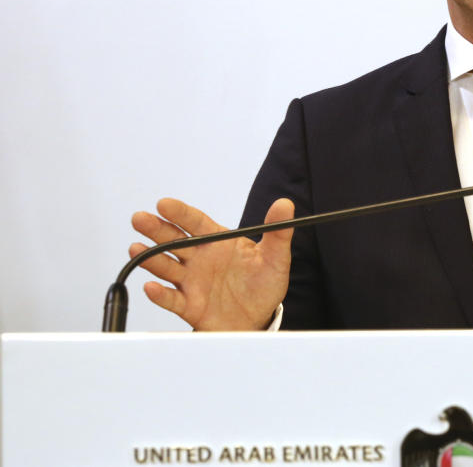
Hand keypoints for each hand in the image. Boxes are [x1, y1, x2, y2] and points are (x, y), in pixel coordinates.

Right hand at [130, 197, 293, 330]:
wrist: (261, 319)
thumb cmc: (264, 284)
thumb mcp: (276, 257)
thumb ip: (278, 231)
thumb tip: (285, 205)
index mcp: (219, 242)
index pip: (196, 222)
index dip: (180, 213)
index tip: (164, 203)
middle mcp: (201, 259)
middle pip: (174, 241)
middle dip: (156, 229)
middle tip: (140, 219)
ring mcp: (192, 282)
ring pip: (167, 267)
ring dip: (151, 258)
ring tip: (136, 249)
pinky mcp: (190, 306)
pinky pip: (172, 299)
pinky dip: (160, 294)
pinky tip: (151, 287)